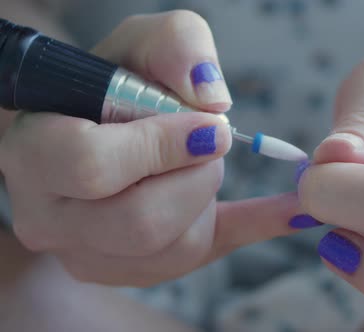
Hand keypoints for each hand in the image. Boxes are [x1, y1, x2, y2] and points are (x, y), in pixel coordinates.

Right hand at [0, 11, 299, 286]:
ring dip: (207, 194)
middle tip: (209, 141)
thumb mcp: (139, 42)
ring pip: (173, 248)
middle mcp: (53, 219)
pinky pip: (207, 255)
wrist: (98, 123)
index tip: (208, 124)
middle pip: (139, 222)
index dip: (160, 146)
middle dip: (195, 176)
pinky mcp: (140, 268)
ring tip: (198, 160)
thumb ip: (175, 46)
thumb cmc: (112, 83)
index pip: (93, 166)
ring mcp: (92, 255)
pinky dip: (258, 226)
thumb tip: (213, 99)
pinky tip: (294, 212)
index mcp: (36, 156)